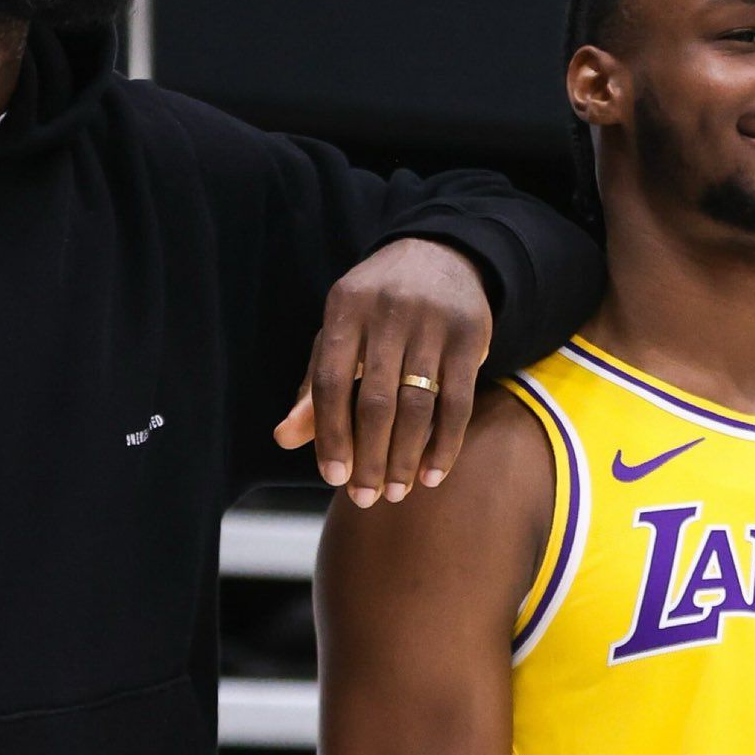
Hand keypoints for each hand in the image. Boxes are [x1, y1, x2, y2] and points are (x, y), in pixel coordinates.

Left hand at [273, 240, 490, 504]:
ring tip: (397, 492)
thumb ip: (313, 387)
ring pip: (418, 406)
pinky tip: (433, 474)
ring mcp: (433, 323)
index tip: (333, 477)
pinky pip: (458, 403)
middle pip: (376, 402)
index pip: (331, 382)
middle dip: (370, 457)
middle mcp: (388, 311)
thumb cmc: (375, 312)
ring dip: (406, 457)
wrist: (441, 256)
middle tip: (365, 497)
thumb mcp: (339, 336)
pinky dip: (445, 445)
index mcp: (345, 308)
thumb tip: (284, 439)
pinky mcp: (471, 336)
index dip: (330, 434)